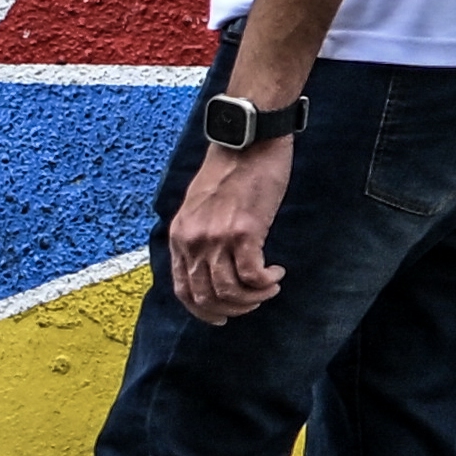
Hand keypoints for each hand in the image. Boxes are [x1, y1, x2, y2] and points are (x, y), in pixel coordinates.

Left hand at [168, 134, 294, 324]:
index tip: (222, 316)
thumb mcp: (200, 204)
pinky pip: (252, 275)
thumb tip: (211, 262)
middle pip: (206, 296)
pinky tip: (276, 274)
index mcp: (180, 236)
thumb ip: (199, 233)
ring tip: (269, 288)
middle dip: (233, 309)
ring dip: (253, 298)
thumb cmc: (231, 167)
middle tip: (254, 303)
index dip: (203, 311)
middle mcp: (194, 241)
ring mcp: (217, 237)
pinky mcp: (245, 231)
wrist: (248, 139)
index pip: (183, 290)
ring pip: (229, 291)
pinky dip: (265, 283)